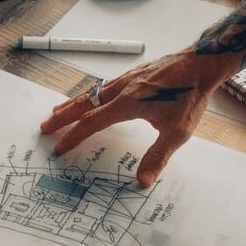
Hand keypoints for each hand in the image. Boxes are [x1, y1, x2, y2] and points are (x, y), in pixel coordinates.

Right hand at [40, 46, 236, 187]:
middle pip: (83, 103)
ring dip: (72, 103)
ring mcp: (126, 79)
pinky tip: (90, 97)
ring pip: (91, 92)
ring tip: (57, 112)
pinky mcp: (133, 74)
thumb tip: (142, 181)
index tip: (59, 148)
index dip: (73, 136)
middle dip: (62, 117)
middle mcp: (121, 88)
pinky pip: (102, 86)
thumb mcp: (177, 132)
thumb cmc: (190, 96)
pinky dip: (88, 94)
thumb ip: (158, 156)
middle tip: (44, 127)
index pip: (92, 122)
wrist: (200, 64)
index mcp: (127, 103)